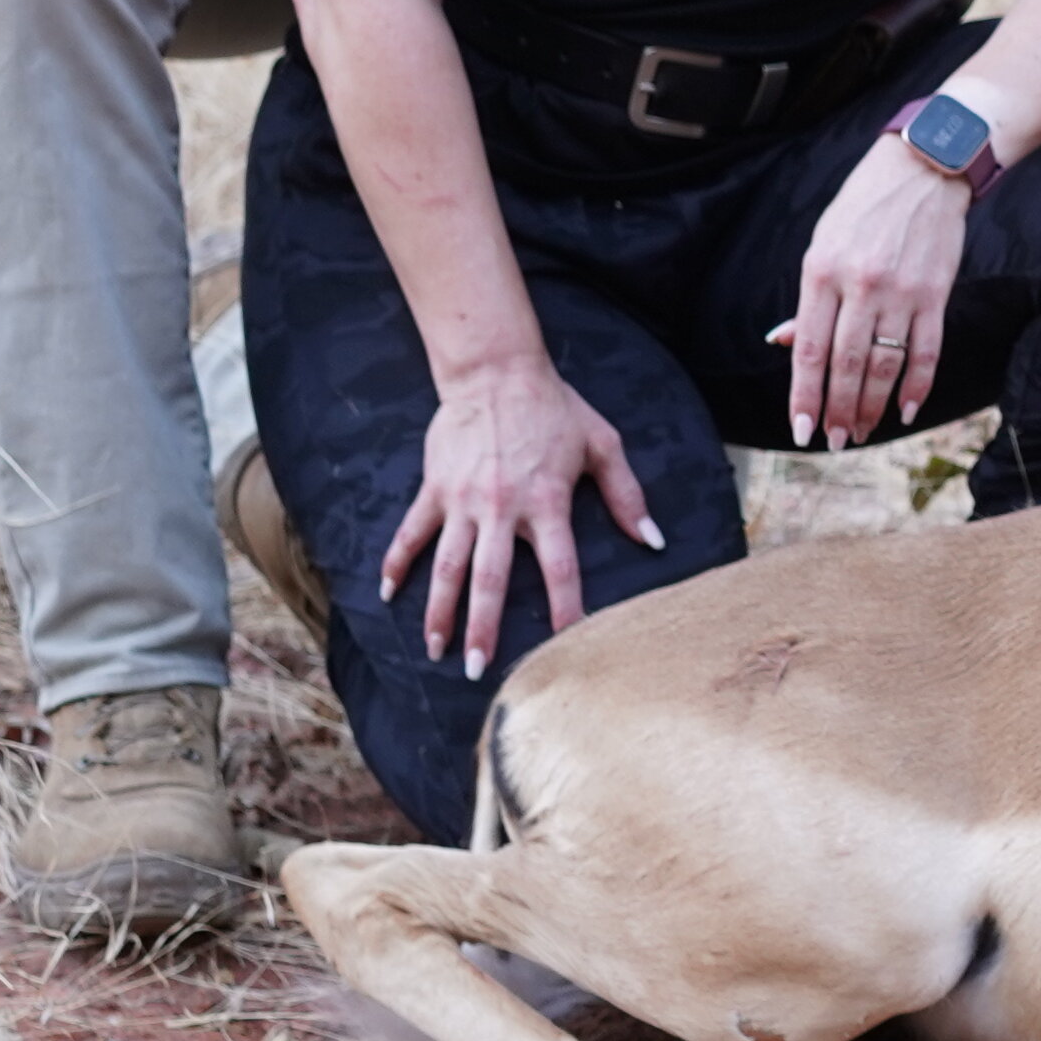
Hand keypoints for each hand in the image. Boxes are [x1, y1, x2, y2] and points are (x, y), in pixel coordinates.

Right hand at [385, 353, 658, 676]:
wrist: (495, 370)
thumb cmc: (555, 408)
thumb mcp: (602, 443)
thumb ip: (628, 495)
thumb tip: (654, 540)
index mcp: (547, 501)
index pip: (560, 567)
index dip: (566, 608)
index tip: (568, 645)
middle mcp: (502, 507)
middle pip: (491, 579)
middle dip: (483, 628)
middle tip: (477, 669)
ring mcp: (463, 500)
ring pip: (446, 566)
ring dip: (439, 610)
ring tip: (434, 649)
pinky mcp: (435, 488)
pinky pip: (411, 532)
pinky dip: (396, 562)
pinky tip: (386, 594)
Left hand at [771, 135, 975, 448]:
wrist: (925, 167)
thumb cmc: (864, 205)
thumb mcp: (823, 242)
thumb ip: (810, 298)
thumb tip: (787, 344)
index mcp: (822, 272)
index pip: (811, 349)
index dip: (805, 395)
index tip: (801, 429)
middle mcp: (861, 286)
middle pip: (847, 366)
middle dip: (838, 411)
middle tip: (834, 441)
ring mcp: (902, 292)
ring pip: (885, 365)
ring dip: (872, 406)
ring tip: (862, 432)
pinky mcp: (936, 294)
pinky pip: (927, 351)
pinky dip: (917, 385)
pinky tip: (906, 410)